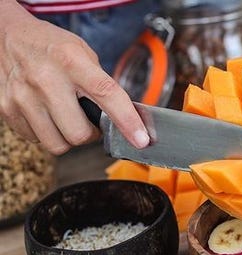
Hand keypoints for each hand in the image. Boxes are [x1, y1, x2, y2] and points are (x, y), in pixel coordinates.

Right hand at [0, 1, 148, 154]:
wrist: (7, 36)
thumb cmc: (51, 47)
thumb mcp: (83, 54)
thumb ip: (103, 84)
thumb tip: (127, 118)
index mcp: (72, 61)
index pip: (107, 95)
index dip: (127, 121)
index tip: (141, 139)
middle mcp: (46, 78)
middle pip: (79, 133)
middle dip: (90, 134)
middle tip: (88, 121)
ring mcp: (23, 96)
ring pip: (58, 144)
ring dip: (68, 138)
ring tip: (66, 118)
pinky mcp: (7, 109)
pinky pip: (37, 140)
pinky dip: (47, 133)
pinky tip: (46, 115)